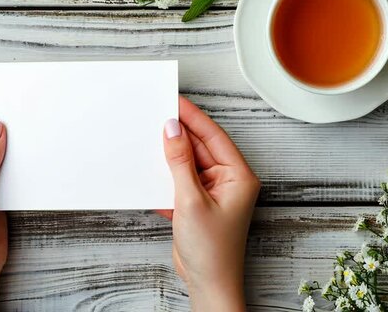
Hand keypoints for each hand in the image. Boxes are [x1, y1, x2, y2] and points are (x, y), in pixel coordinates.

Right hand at [160, 97, 259, 311]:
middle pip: (200, 147)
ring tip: (149, 137)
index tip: (174, 102)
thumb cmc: (212, 251)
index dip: (193, 118)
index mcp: (238, 176)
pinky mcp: (196, 204)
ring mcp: (211, 192)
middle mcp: (227, 181)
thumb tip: (172, 131)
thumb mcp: (191, 200)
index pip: (213, 136)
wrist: (207, 285)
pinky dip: (166, 175)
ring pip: (188, 163)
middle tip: (156, 114)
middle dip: (179, 134)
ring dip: (170, 155)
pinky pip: (180, 180)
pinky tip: (151, 167)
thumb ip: (180, 162)